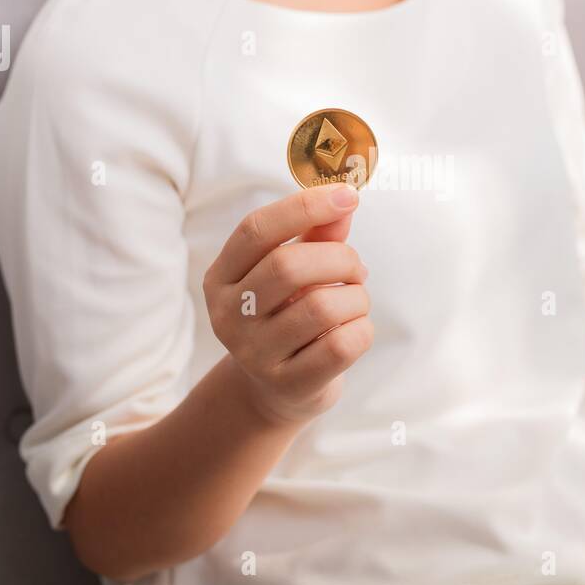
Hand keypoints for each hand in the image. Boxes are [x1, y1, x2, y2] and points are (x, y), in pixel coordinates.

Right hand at [203, 183, 372, 424]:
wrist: (277, 390)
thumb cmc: (288, 315)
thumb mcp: (293, 272)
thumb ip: (316, 235)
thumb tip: (344, 199)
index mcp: (222, 277)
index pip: (255, 230)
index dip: (304, 207)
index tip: (347, 195)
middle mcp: (228, 315)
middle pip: (288, 266)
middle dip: (340, 258)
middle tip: (356, 267)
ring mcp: (255, 354)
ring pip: (322, 308)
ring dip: (356, 297)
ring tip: (355, 301)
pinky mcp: (289, 384)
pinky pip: (342, 346)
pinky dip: (362, 329)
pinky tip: (355, 329)